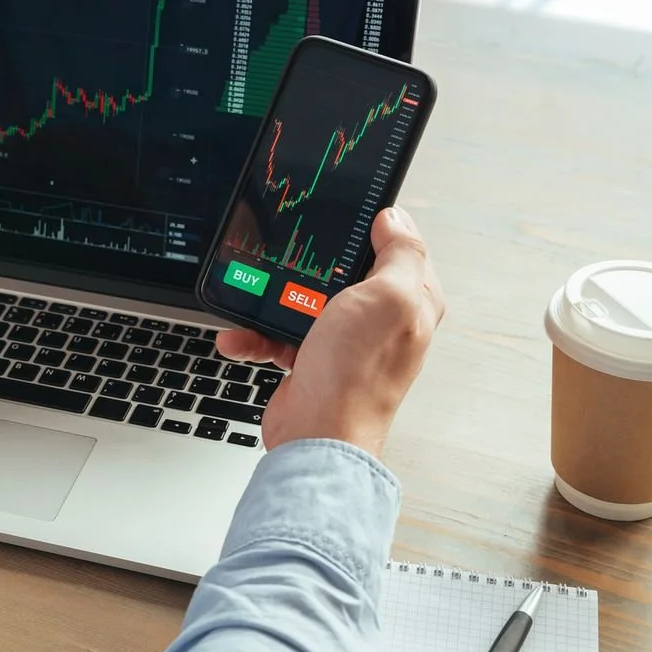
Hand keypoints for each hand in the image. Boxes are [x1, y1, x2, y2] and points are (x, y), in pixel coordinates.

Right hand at [215, 207, 444, 457]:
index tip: (345, 216)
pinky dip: (256, 335)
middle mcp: (382, 323)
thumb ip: (400, 254)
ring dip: (273, 300)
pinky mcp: (313, 360)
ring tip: (254, 296)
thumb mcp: (387, 298)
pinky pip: (279, 335)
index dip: (375, 230)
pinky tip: (240, 334)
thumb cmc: (356, 375)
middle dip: (314, 266)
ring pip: (306, 302)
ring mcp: (346, 343)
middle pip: (347, 272)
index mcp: (411, 303)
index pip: (401, 250)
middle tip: (295, 257)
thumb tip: (395, 219)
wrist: (316, 435)